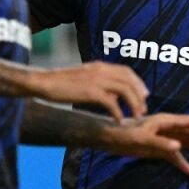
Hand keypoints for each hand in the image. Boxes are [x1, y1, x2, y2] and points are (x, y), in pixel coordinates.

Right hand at [33, 61, 149, 123]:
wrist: (44, 82)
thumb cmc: (61, 83)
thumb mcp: (84, 79)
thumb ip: (100, 84)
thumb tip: (113, 96)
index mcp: (100, 66)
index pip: (126, 71)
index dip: (138, 82)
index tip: (144, 94)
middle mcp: (101, 70)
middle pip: (129, 80)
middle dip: (139, 95)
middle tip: (143, 108)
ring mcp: (97, 80)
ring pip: (125, 90)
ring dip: (133, 104)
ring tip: (136, 116)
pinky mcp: (90, 92)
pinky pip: (111, 103)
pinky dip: (118, 113)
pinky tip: (119, 121)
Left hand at [102, 113, 188, 175]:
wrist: (108, 137)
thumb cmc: (123, 135)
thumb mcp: (141, 140)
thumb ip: (160, 143)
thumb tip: (180, 147)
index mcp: (165, 121)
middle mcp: (166, 128)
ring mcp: (162, 138)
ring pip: (185, 143)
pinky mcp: (157, 148)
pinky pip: (174, 155)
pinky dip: (183, 162)